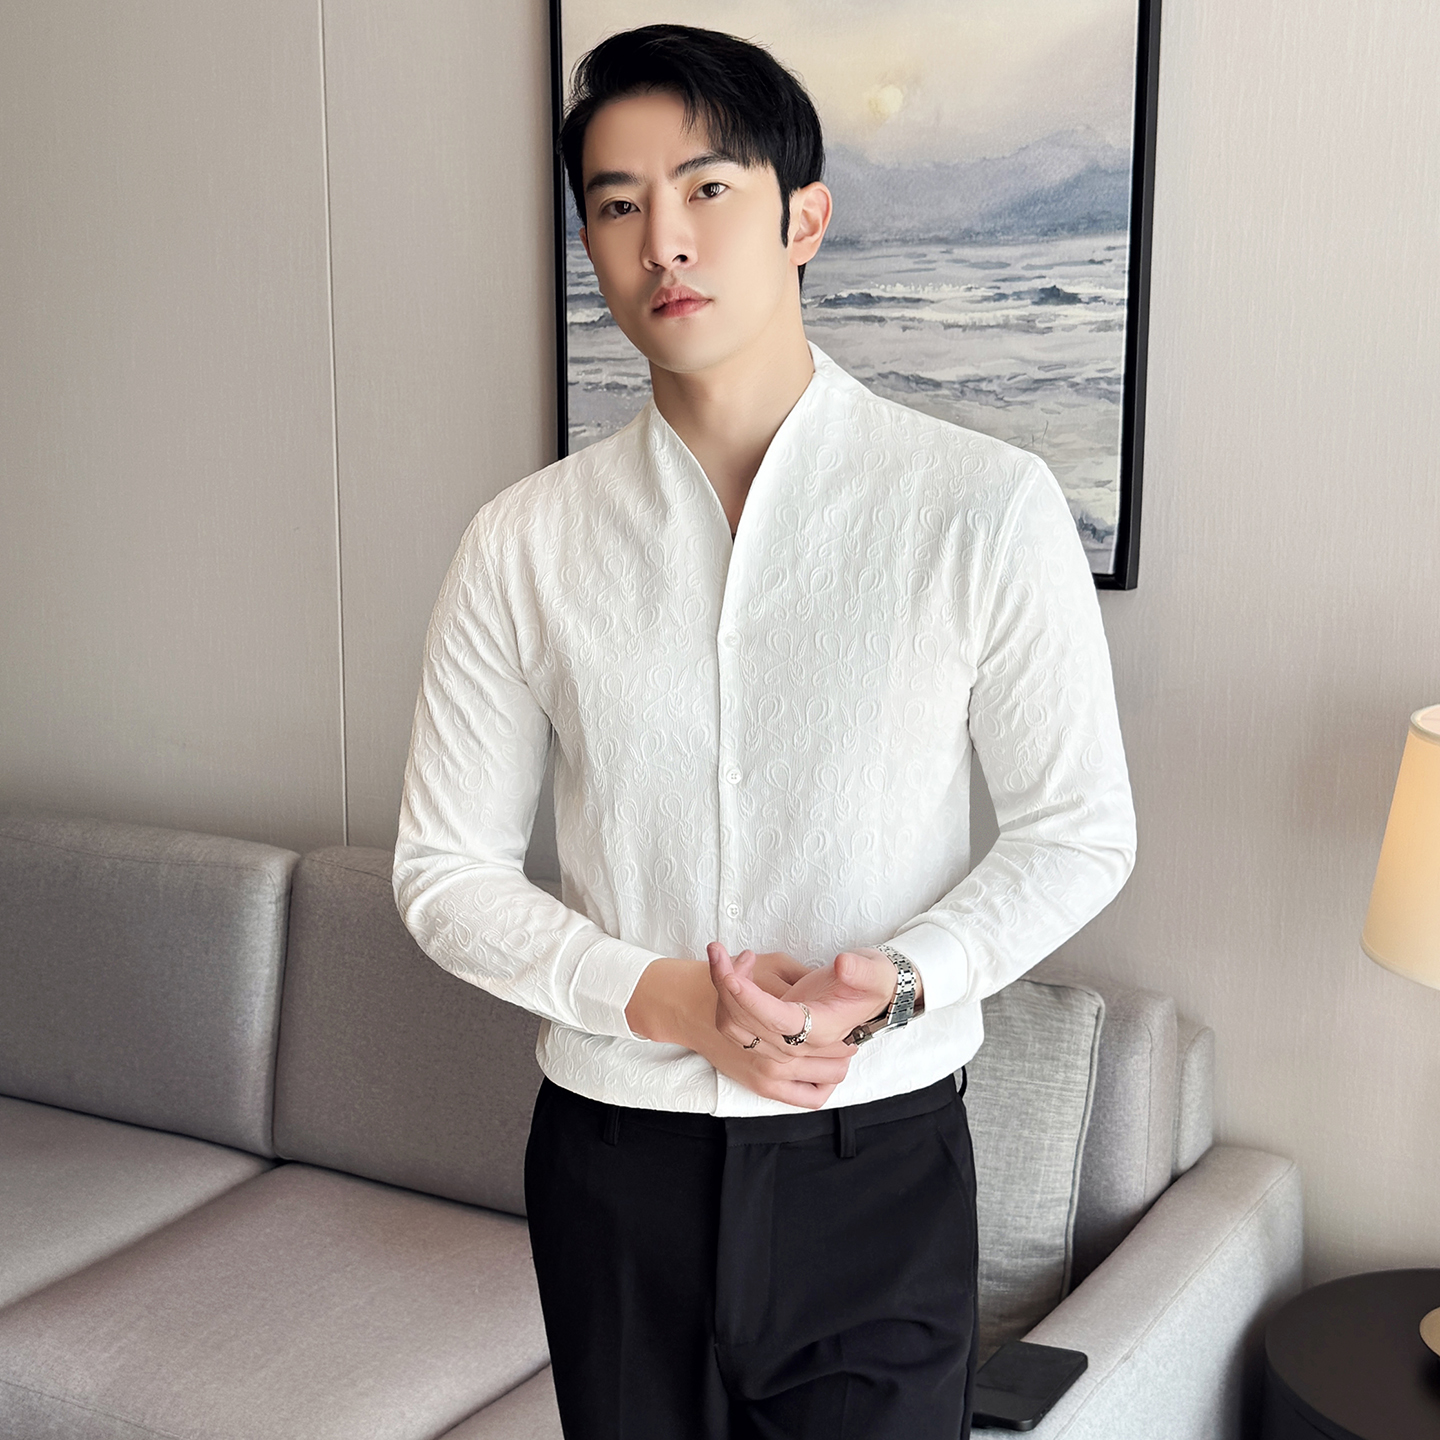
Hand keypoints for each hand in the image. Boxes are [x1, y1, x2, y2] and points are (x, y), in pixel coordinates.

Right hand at [624, 955, 853, 1108]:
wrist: (690, 1004)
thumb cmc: (735, 980)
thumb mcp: (775, 965)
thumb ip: (808, 977)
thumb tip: (840, 983)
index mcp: (785, 1019)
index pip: (837, 1031)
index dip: (854, 1022)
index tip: (856, 1011)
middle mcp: (779, 1051)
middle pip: (838, 1054)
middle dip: (850, 1039)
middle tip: (853, 1027)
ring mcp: (771, 1073)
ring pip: (831, 1076)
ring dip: (841, 1061)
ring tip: (842, 1044)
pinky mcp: (763, 1086)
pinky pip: (809, 1098)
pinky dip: (824, 1087)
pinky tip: (826, 1069)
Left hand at [708, 942, 900, 1054]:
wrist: (873, 994)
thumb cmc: (874, 981)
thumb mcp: (877, 973)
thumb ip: (862, 971)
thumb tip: (843, 965)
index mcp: (822, 1030)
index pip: (778, 1021)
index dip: (752, 1000)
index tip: (731, 976)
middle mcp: (798, 1043)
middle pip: (747, 1024)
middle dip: (725, 983)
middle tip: (717, 948)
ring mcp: (781, 1041)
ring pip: (735, 1026)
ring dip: (721, 988)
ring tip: (725, 953)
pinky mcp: (771, 1031)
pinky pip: (736, 1021)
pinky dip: (726, 994)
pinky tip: (739, 966)